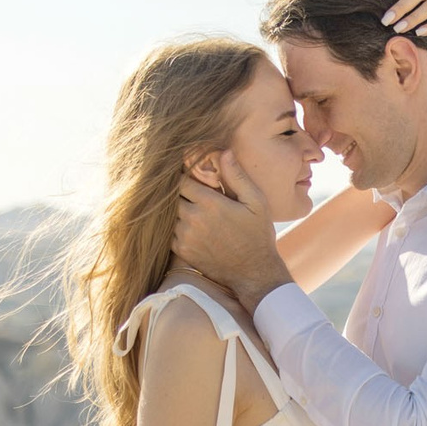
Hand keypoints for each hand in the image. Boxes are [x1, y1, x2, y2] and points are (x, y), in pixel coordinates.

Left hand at [172, 156, 289, 310]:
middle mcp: (193, 218)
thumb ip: (238, 176)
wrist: (253, 272)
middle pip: (172, 196)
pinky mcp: (182, 250)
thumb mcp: (256, 202)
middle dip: (179, 192)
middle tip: (190, 193)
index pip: (182, 180)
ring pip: (169, 214)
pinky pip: (168, 232)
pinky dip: (175, 227)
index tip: (190, 176)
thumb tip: (224, 152)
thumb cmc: (257, 235)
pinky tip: (190, 226)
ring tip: (191, 210)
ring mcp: (185, 236)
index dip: (184, 176)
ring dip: (177, 210)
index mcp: (210, 203)